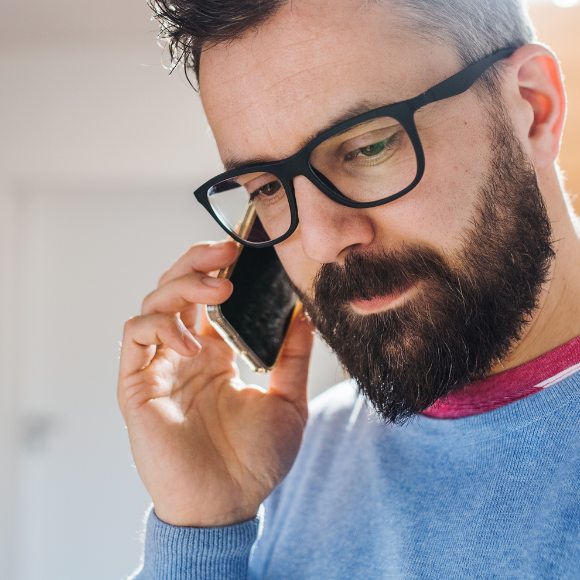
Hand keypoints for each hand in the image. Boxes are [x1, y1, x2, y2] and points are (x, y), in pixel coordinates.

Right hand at [118, 241, 314, 526]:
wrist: (229, 505)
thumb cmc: (257, 460)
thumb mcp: (288, 401)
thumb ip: (294, 357)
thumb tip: (307, 315)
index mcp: (216, 355)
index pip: (207, 297)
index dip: (219, 268)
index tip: (244, 249)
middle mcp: (184, 354)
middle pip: (176, 289)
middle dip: (197, 262)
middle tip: (227, 250)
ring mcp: (160, 367)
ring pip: (154, 304)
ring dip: (183, 287)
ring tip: (220, 291)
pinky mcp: (137, 385)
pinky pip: (135, 337)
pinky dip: (160, 326)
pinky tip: (192, 342)